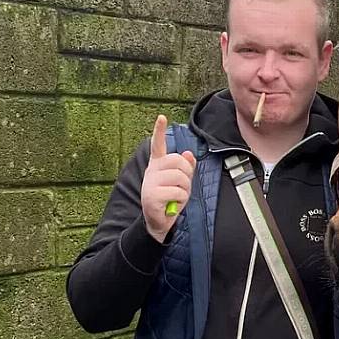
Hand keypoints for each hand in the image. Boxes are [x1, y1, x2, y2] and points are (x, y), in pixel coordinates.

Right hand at [141, 115, 196, 242]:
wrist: (158, 221)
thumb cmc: (170, 199)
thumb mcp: (181, 182)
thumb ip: (185, 167)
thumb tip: (188, 153)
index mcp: (157, 164)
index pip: (158, 144)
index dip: (159, 131)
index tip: (162, 117)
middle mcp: (152, 170)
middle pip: (178, 161)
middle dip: (187, 174)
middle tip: (182, 186)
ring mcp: (150, 182)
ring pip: (180, 177)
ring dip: (185, 189)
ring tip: (176, 197)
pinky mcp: (152, 196)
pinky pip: (178, 192)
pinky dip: (181, 200)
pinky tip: (172, 204)